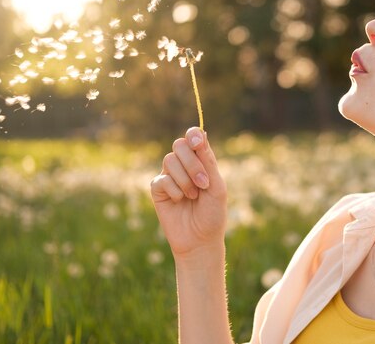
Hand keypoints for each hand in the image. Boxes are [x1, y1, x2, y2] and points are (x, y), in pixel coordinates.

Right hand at [150, 127, 227, 257]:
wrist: (200, 240)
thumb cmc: (213, 214)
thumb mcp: (216, 187)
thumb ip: (208, 162)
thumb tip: (202, 134)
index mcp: (201, 161)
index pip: (194, 137)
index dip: (193, 136)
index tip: (198, 144)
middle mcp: (184, 165)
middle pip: (179, 145)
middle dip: (192, 163)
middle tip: (203, 183)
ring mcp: (169, 176)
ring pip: (169, 160)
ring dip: (185, 179)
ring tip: (193, 196)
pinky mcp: (158, 189)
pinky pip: (162, 180)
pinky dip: (174, 191)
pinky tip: (180, 201)